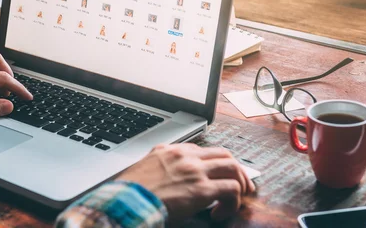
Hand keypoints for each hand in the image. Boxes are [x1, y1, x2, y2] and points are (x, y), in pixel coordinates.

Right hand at [117, 143, 254, 224]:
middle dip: (236, 169)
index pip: (202, 150)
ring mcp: (194, 170)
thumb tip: (167, 179)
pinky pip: (231, 189)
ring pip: (233, 167)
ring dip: (241, 183)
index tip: (216, 176)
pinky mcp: (202, 189)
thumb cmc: (129, 193)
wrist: (125, 202)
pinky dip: (232, 202)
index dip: (214, 164)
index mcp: (169, 150)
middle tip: (240, 185)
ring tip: (238, 198)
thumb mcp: (143, 170)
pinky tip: (219, 214)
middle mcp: (184, 155)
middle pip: (223, 153)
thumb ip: (158, 168)